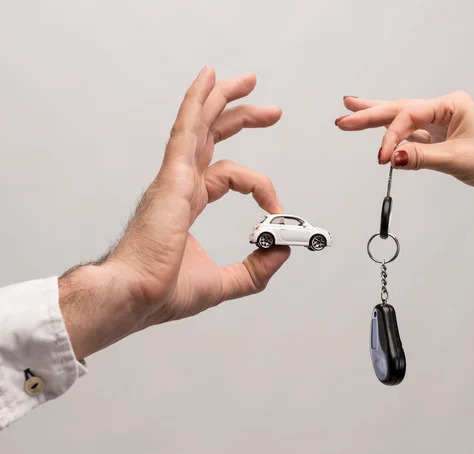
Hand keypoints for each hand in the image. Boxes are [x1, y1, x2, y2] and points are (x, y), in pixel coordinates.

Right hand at [59, 67, 289, 358]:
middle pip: (213, 137)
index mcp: (188, 202)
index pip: (229, 175)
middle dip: (242, 117)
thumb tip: (282, 252)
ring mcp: (174, 178)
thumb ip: (256, 270)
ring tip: (248, 81)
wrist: (134, 297)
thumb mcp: (225, 282)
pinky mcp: (172, 179)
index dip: (259, 186)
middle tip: (271, 111)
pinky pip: (186, 131)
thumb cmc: (162, 291)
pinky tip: (208, 80)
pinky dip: (197, 104)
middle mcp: (180, 184)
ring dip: (222, 99)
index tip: (276, 210)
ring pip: (200, 125)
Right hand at [336, 91, 473, 258]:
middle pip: (400, 111)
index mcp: (452, 105)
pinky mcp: (443, 144)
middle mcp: (446, 111)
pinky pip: (413, 140)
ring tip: (352, 113)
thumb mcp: (457, 159)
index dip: (391, 137)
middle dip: (370, 114)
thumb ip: (422, 157)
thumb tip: (393, 156)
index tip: (383, 158)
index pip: (409, 116)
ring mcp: (443, 127)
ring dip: (379, 122)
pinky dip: (396, 142)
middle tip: (344, 117)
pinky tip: (380, 140)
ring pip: (404, 123)